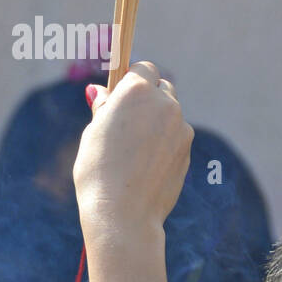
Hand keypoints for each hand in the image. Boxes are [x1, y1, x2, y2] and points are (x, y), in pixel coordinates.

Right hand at [73, 61, 192, 244]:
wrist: (123, 213)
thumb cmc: (98, 170)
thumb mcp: (93, 132)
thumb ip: (104, 107)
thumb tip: (99, 90)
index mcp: (137, 90)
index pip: (143, 67)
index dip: (132, 79)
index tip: (120, 93)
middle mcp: (165, 103)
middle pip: (161, 87)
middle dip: (148, 97)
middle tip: (126, 121)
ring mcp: (181, 127)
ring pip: (170, 114)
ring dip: (157, 121)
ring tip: (133, 149)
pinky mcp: (188, 149)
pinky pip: (176, 137)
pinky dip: (164, 143)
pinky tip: (145, 164)